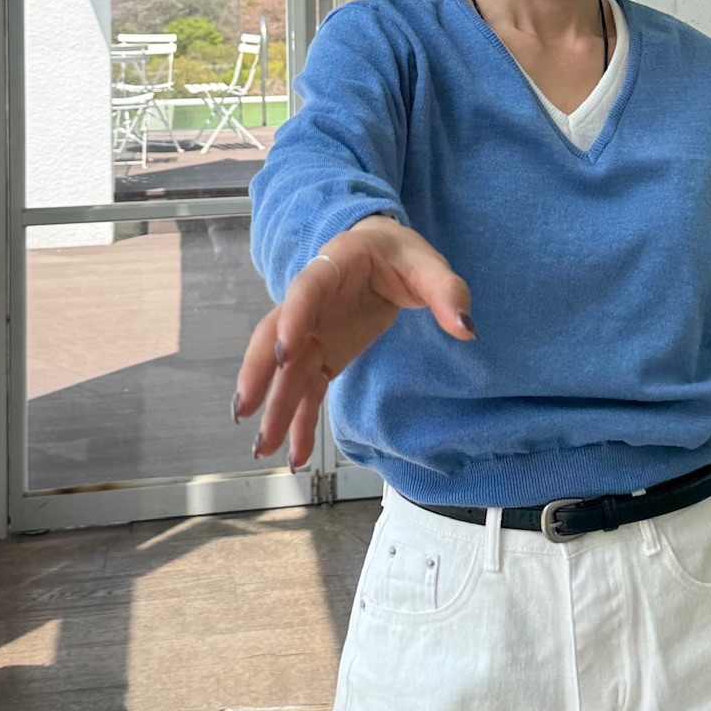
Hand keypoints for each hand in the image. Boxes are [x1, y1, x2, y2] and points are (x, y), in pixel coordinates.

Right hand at [235, 214, 475, 468]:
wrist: (381, 253)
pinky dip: (300, 423)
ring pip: (286, 374)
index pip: (307, 292)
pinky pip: (306, 392)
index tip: (285, 352)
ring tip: (262, 449)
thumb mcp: (427, 265)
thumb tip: (466, 327)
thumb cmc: (399, 254)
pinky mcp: (322, 356)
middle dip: (259, 375)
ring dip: (273, 410)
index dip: (294, 319)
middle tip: (245, 409)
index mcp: (333, 267)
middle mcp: (311, 304)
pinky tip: (295, 456)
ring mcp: (312, 334)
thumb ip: (447, 292)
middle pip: (276, 339)